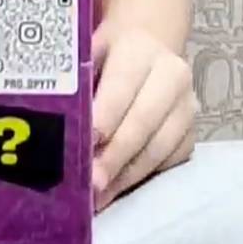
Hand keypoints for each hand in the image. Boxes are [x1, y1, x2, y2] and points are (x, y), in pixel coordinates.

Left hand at [89, 22, 196, 211]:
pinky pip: (169, 160)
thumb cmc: (106, 56)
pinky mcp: (191, 131)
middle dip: (115, 155)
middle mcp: (171, 76)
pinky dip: (141, 177)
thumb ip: (75, 80)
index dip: (105, 116)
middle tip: (91, 182)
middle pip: (143, 121)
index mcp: (139, 51)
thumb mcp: (88, 53)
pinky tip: (115, 190)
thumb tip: (51, 117)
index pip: (122, 86)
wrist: (148, 47)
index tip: (87, 143)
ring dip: (127, 174)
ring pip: (159, 147)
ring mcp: (186, 106)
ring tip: (99, 195)